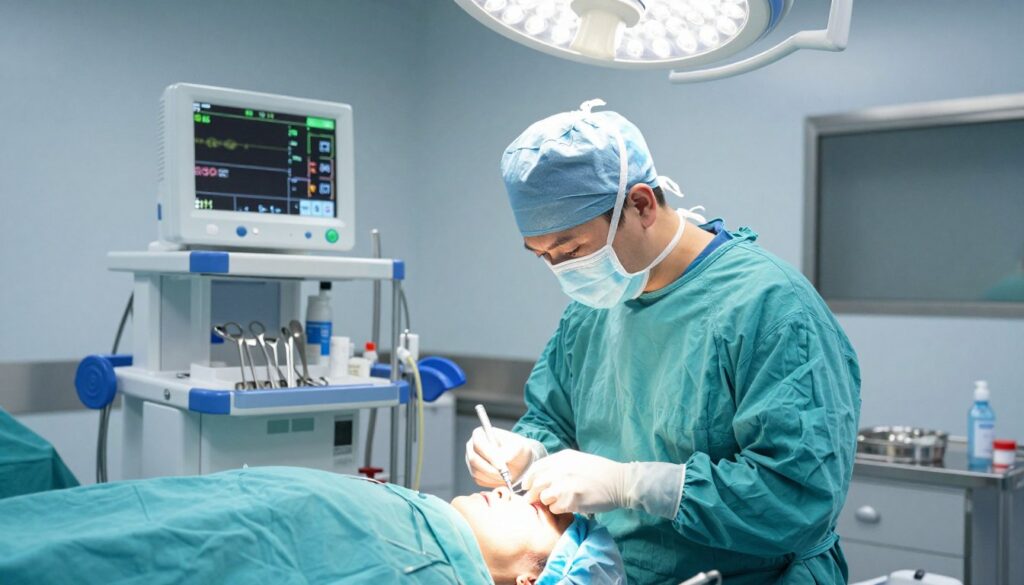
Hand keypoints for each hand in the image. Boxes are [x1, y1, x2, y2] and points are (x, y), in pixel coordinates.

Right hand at [465, 427, 543, 487]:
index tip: (502, 466)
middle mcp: (471, 447)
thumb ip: (509, 451)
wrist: (518, 460)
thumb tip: (500, 460)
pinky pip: (479, 480)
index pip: (478, 444)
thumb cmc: (516, 449)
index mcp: (480, 434)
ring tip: (507, 476)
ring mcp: (471, 461)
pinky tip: (502, 479)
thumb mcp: (517, 446)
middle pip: (474, 459)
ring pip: (476, 472)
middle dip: (490, 469)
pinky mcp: (475, 474)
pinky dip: (492, 482)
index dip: (489, 455)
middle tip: (505, 475)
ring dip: (493, 477)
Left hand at [522, 450, 686, 516]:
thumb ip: (559, 466)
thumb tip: (540, 477)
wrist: (620, 482)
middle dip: (534, 494)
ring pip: (543, 498)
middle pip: (535, 484)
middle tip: (538, 500)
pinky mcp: (571, 500)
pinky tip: (569, 506)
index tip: (529, 487)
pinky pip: (555, 509)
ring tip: (559, 502)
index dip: (529, 480)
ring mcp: (565, 485)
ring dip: (548, 502)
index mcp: (562, 457)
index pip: (535, 468)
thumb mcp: (577, 460)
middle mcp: (560, 469)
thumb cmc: (600, 472)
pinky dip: (559, 510)